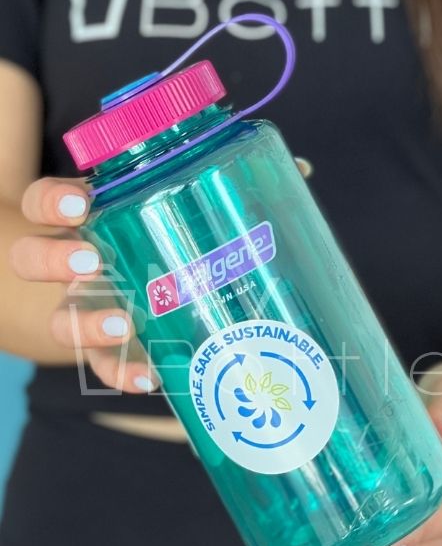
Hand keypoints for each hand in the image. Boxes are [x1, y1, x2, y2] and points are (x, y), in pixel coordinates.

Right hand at [9, 161, 313, 392]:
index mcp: (96, 221)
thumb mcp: (195, 213)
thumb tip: (302, 168)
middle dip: (54, 257)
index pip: (50, 201)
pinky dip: (122, 374)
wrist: (151, 298)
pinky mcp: (112, 352)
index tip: (83, 203)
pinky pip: (104, 368)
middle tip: (92, 259)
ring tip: (123, 324)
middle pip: (34, 258)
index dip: (54, 201)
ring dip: (84, 324)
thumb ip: (238, 189)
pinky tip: (149, 377)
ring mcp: (90, 311)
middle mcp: (81, 266)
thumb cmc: (174, 243)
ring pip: (61, 320)